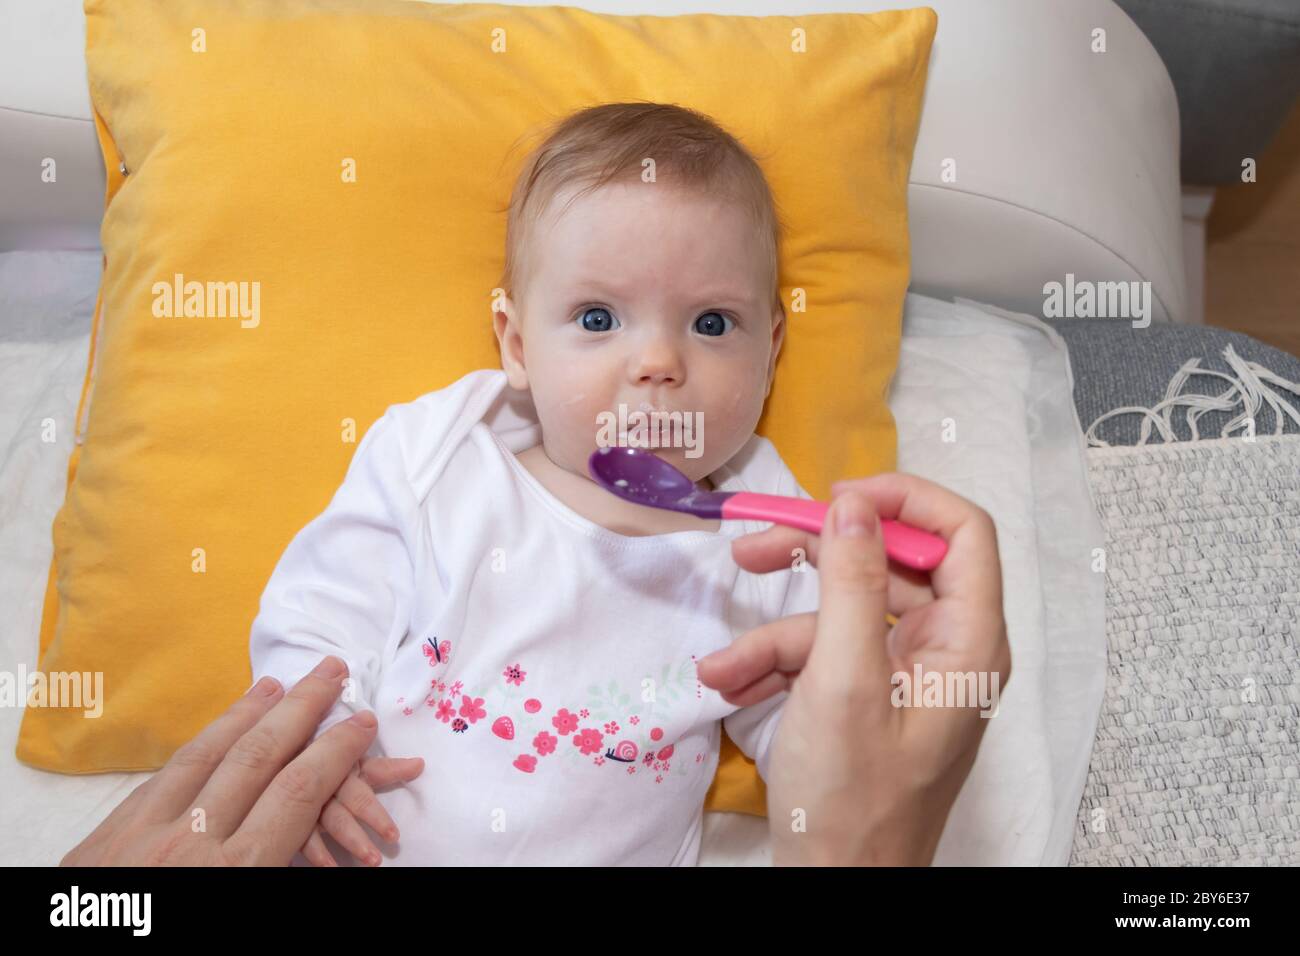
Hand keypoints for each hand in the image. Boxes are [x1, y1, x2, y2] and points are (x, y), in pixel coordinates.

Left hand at [60, 656, 419, 865]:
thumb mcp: (254, 928)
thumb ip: (287, 869)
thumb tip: (328, 838)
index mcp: (236, 873)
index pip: (299, 790)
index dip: (337, 751)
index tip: (362, 722)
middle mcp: (189, 845)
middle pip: (256, 756)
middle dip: (300, 708)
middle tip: (331, 670)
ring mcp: (137, 838)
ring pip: (200, 757)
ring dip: (243, 714)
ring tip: (274, 685)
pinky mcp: (100, 843)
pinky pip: (157, 782)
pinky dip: (193, 749)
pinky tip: (210, 735)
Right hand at [697, 473, 1009, 865]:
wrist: (834, 888)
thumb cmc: (851, 802)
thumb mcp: (843, 682)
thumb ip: (850, 584)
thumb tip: (854, 506)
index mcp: (968, 642)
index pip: (961, 532)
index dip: (903, 500)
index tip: (837, 499)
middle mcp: (946, 650)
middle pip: (888, 565)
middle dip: (815, 561)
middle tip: (754, 547)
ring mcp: (905, 674)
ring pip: (843, 612)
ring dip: (776, 634)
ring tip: (724, 668)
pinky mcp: (869, 696)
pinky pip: (825, 654)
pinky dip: (776, 666)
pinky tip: (732, 687)